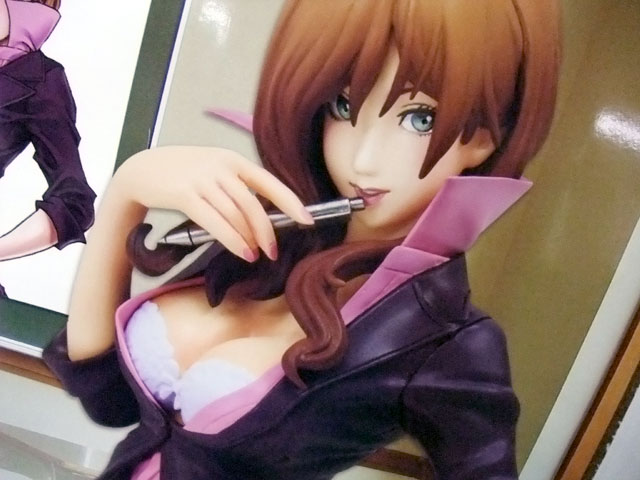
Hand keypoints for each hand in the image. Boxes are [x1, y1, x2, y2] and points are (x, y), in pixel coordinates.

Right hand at [113, 146, 313, 261]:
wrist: (141, 169)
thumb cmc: (181, 173)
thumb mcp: (213, 170)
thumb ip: (236, 186)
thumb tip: (261, 216)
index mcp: (232, 160)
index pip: (268, 181)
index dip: (290, 201)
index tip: (306, 219)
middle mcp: (221, 167)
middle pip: (253, 204)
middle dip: (267, 230)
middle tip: (274, 251)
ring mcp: (202, 180)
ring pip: (236, 215)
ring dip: (249, 239)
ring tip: (255, 255)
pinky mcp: (184, 195)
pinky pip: (215, 222)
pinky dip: (232, 240)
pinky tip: (242, 252)